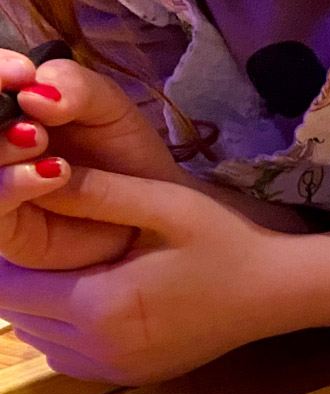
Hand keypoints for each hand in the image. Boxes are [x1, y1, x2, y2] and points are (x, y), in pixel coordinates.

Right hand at [0, 49, 192, 270]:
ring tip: (38, 137)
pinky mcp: (5, 225)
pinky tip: (54, 172)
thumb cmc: (123, 151)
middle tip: (26, 102)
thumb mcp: (106, 106)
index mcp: (8, 103)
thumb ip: (73, 86)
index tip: (21, 72)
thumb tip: (31, 91)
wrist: (153, 207)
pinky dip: (13, 184)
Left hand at [0, 167, 297, 383]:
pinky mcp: (130, 377)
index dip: (0, 254)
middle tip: (39, 241)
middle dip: (15, 277)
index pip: (7, 284)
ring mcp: (116, 369)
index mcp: (101, 304)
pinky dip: (61, 330)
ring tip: (66, 267)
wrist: (275, 292)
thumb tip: (31, 172)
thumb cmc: (224, 242)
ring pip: (35, 338)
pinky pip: (65, 357)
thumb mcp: (163, 204)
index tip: (17, 221)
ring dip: (37, 305)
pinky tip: (90, 298)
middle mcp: (101, 347)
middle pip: (15, 314)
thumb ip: (92, 191)